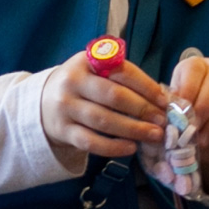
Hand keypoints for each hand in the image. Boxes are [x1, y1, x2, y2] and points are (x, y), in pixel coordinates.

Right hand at [40, 45, 166, 167]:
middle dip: (142, 109)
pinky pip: (91, 141)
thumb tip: (161, 98)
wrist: (43, 103)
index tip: (164, 101)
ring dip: (133, 129)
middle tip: (162, 121)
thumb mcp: (96, 70)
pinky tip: (131, 148)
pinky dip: (113, 147)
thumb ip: (122, 77)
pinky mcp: (63, 130)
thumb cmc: (83, 86)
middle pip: (113, 96)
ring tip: (153, 136)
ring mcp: (65, 107)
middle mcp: (72, 81)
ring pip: (103, 120)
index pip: (121, 71)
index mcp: (86, 61)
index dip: (146, 86)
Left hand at [158, 51, 208, 198]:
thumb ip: (171, 112)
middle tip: (192, 129)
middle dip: (203, 106)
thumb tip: (164, 117)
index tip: (180, 113)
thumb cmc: (189, 120)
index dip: (187, 90)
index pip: (194, 69)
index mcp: (196, 67)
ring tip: (203, 140)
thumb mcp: (176, 113)